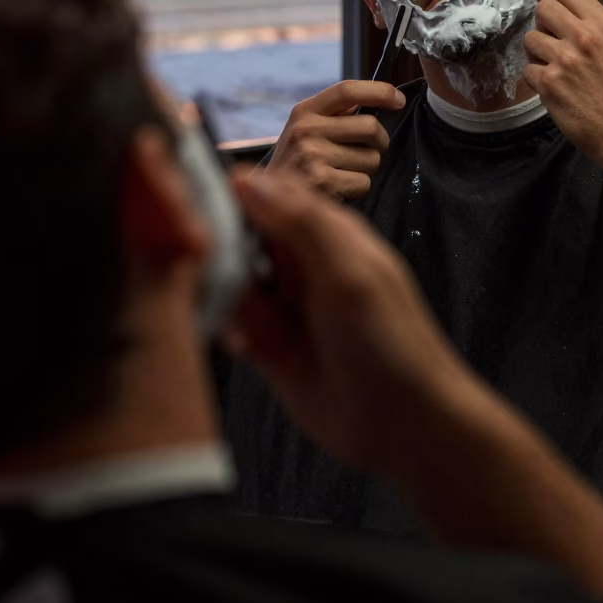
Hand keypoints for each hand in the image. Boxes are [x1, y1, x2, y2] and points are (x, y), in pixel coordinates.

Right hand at [223, 166, 469, 473]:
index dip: (229, 195)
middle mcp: (299, 260)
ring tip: (239, 318)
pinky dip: (228, 330)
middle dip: (216, 248)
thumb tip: (246, 176)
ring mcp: (282, 301)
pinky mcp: (267, 343)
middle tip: (210, 270)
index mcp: (324, 230)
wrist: (407, 426)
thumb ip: (300, 223)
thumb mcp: (348, 273)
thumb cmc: (391, 342)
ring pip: (228, 277)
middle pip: (237, 233)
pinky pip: (230, 322)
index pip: (265, 192)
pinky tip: (245, 347)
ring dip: (220, 293)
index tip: (195, 208)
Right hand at [267, 80, 406, 200]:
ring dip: (365, 168)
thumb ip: (335, 112)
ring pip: (372, 158)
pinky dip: (357, 188)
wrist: (269, 200)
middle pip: (370, 126)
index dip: (380, 91)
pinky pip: (364, 182)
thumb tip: (379, 96)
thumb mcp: (305, 127)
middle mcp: (306, 129)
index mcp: (305, 111)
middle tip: (366, 151)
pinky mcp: (322, 182)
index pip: (348, 90)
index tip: (398, 100)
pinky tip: (338, 188)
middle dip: (378, 142)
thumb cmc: (296, 161)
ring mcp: (313, 156)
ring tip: (342, 172)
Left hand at [523, 0, 602, 168]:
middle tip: (549, 37)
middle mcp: (583, 37)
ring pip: (530, 38)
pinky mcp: (548, 83)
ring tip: (554, 67)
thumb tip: (567, 14)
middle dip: (542, 21)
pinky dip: (537, 78)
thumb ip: (595, 28)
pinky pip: (528, 69)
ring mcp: (563, 60)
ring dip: (537, 52)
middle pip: (543, 9)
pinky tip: (554, 88)